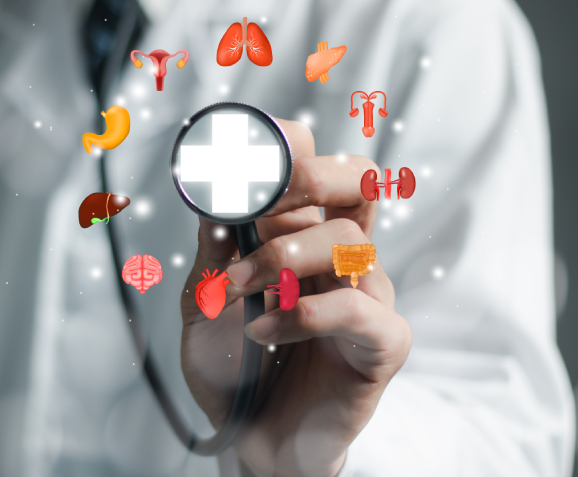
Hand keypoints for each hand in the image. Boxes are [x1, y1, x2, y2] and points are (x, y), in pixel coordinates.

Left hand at [180, 119, 411, 476]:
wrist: (250, 436)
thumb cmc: (232, 365)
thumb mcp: (203, 301)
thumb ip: (211, 250)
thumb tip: (208, 194)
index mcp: (305, 235)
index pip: (318, 167)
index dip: (289, 149)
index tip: (235, 162)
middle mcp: (343, 256)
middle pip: (359, 180)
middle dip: (309, 174)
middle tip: (257, 200)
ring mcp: (368, 296)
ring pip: (345, 240)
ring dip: (279, 257)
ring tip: (235, 291)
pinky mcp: (383, 342)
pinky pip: (357, 307)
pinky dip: (303, 313)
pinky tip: (265, 330)